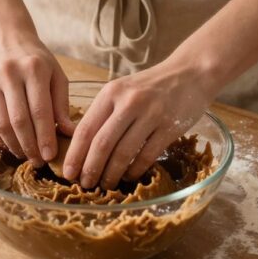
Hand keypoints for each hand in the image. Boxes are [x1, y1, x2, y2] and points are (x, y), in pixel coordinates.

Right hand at [0, 30, 75, 165]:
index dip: (45, 137)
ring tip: (26, 155)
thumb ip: (62, 104)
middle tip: (39, 161)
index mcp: (34, 68)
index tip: (51, 155)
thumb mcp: (55, 74)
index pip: (40, 110)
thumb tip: (71, 134)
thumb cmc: (35, 59)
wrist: (3, 37)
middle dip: (30, 146)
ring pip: (0, 124)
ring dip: (14, 145)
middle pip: (18, 120)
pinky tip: (11, 144)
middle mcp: (9, 73)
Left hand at [62, 60, 218, 189]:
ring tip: (105, 185)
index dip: (74, 154)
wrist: (189, 73)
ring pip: (123, 153)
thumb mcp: (122, 90)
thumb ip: (103, 113)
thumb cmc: (150, 86)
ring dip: (111, 174)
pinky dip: (134, 170)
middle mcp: (129, 102)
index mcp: (111, 93)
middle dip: (90, 169)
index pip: (86, 128)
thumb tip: (80, 147)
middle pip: (102, 143)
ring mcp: (151, 114)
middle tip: (85, 185)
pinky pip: (147, 156)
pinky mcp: (170, 127)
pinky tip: (128, 177)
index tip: (68, 173)